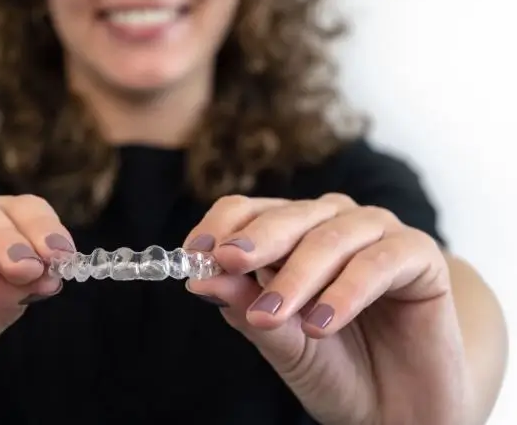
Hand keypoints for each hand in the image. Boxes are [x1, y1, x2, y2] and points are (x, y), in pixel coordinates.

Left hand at [184, 194, 468, 424]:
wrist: (392, 412)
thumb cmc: (333, 370)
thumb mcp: (278, 340)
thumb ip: (244, 305)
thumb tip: (200, 277)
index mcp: (292, 236)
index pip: (248, 211)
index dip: (220, 226)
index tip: (193, 254)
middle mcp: (334, 225)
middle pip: (290, 215)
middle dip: (256, 241)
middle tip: (228, 263)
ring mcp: (379, 236)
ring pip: (332, 236)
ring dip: (298, 276)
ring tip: (273, 317)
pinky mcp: (421, 258)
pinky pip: (380, 262)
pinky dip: (347, 291)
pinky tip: (322, 323)